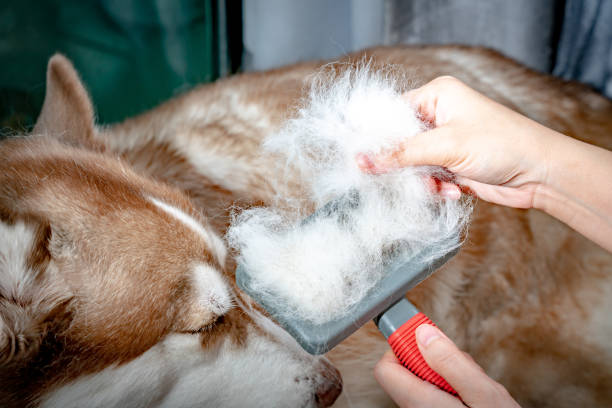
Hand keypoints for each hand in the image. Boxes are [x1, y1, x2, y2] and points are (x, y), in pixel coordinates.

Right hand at [357, 76, 559, 208]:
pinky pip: (427, 178)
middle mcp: (439, 116)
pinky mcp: (452, 165)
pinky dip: (435, 188)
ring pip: (411, 165)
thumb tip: (361, 161)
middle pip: (399, 142)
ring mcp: (445, 142)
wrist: (539, 174)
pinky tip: (453, 191)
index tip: (362, 159)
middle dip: (403, 165)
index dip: (376, 137)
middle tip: (408, 177)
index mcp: (437, 95)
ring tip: (439, 186)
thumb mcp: (445, 146)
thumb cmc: (500, 145)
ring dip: (422, 180)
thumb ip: (400, 154)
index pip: (391, 113)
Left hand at [374, 324, 519, 407]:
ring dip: (449, 374)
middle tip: (464, 368)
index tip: (428, 338)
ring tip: (475, 387)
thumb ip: (451, 362)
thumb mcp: (484, 393)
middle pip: (408, 371)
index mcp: (421, 404)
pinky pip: (438, 393)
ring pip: (426, 381)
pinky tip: (474, 397)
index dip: (404, 346)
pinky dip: (455, 388)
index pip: (386, 369)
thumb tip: (423, 334)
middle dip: (435, 360)